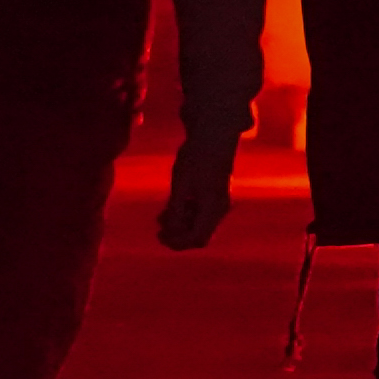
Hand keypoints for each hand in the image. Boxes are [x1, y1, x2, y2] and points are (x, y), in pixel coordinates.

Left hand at [158, 131, 238, 249]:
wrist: (213, 135)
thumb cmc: (196, 157)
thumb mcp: (180, 184)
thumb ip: (175, 209)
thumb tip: (170, 229)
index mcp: (213, 207)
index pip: (197, 238)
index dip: (177, 243)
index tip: (159, 237)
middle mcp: (220, 208)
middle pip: (200, 235)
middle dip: (179, 235)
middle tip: (158, 230)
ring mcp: (219, 202)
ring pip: (200, 225)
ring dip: (181, 225)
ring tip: (161, 216)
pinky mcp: (215, 196)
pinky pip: (201, 214)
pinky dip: (186, 215)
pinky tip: (171, 208)